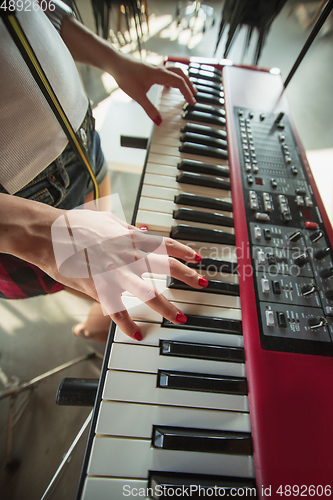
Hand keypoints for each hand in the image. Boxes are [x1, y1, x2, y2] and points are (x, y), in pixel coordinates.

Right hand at [49, 209, 205, 338]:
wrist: (47, 234)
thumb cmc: (73, 225)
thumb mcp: (104, 221)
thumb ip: (126, 229)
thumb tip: (143, 230)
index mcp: (129, 237)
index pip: (165, 243)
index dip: (184, 251)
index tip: (198, 258)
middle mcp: (127, 255)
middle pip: (165, 267)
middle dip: (187, 276)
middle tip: (202, 284)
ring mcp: (114, 273)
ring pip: (147, 293)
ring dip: (166, 307)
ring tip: (180, 318)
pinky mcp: (97, 288)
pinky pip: (115, 310)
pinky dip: (126, 324)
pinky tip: (136, 334)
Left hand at [107, 52, 196, 123]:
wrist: (115, 62)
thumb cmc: (125, 75)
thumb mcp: (137, 96)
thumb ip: (150, 109)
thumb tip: (159, 122)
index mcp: (160, 74)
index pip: (179, 83)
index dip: (187, 93)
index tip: (192, 102)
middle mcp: (160, 69)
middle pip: (181, 75)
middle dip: (189, 86)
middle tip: (194, 96)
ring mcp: (155, 68)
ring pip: (175, 72)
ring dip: (183, 80)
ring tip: (187, 90)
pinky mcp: (150, 69)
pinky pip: (167, 72)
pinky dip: (173, 78)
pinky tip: (169, 86)